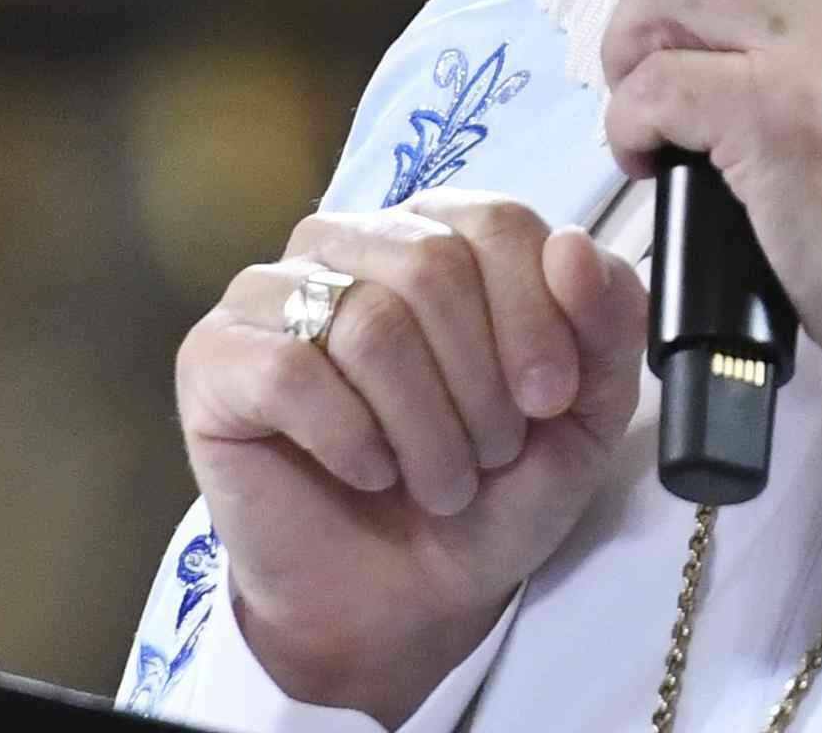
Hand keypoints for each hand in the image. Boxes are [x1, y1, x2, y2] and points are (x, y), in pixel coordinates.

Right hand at [176, 192, 646, 721]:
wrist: (405, 600)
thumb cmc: (490, 494)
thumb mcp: (583, 415)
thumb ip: (606, 322)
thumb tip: (573, 244)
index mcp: (437, 232)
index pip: (495, 221)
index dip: (537, 316)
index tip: (552, 402)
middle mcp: (349, 242)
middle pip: (431, 266)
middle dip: (480, 385)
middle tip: (487, 457)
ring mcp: (272, 293)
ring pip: (368, 323)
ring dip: (424, 429)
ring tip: (439, 481)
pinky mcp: (215, 358)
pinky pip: (290, 373)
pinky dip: (350, 440)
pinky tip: (367, 473)